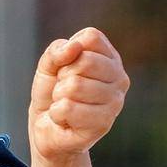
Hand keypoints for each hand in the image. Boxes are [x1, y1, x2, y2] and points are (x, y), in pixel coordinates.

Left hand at [28, 27, 129, 166]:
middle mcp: (120, 78)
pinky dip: (57, 113)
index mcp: (110, 58)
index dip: (69, 51)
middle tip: (64, 90)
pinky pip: (68, 108)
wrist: (46, 129)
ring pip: (74, 86)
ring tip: (65, 104)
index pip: (91, 38)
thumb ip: (56, 51)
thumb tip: (74, 47)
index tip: (66, 67)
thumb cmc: (51, 93)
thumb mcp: (48, 66)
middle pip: (85, 61)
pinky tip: (65, 119)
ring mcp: (115, 102)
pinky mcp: (104, 124)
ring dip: (59, 96)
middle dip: (63, 76)